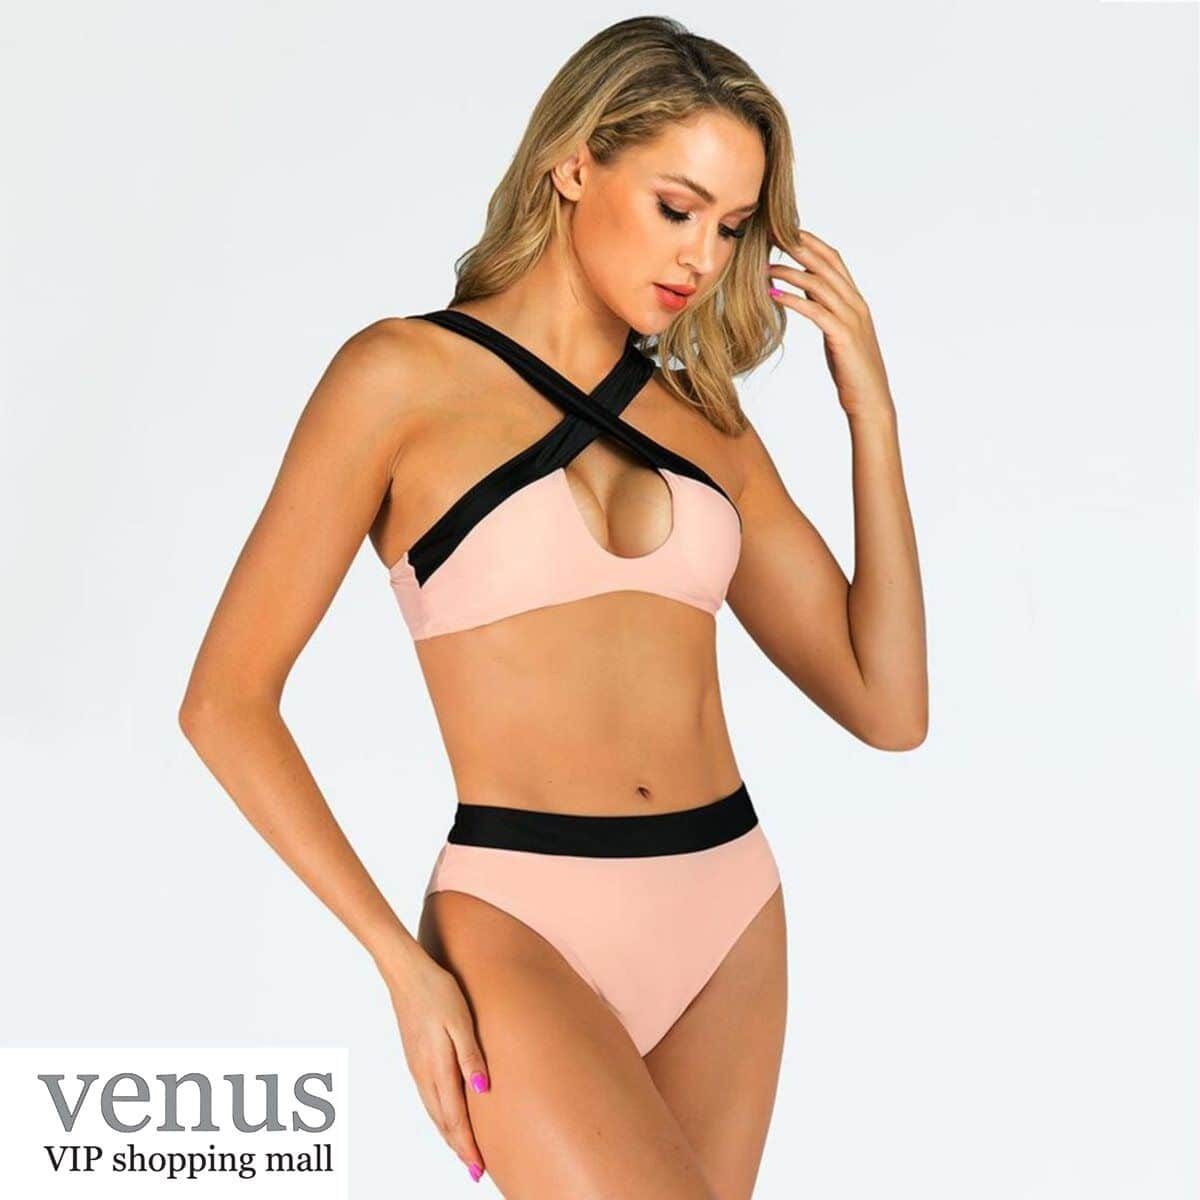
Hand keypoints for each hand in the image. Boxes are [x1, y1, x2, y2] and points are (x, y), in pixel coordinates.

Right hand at [384, 953, 490, 1183]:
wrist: (406, 972)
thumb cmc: (437, 991)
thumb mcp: (461, 1020)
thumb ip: (471, 1056)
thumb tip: (483, 1090)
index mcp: (437, 1067)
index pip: (454, 1118)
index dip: (467, 1145)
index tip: (480, 1168)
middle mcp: (424, 1073)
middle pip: (443, 1122)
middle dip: (459, 1147)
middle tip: (476, 1169)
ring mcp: (417, 1067)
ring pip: (434, 1112)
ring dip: (449, 1133)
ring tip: (464, 1149)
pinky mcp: (415, 1058)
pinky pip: (428, 1097)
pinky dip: (440, 1115)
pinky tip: (447, 1114)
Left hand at [767, 229, 893, 418]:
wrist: (871, 401)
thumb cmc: (852, 371)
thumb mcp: (837, 333)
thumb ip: (825, 309)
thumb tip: (805, 290)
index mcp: (855, 301)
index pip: (834, 260)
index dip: (811, 243)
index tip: (786, 232)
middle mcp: (856, 304)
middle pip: (826, 265)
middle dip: (798, 247)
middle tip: (771, 235)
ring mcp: (851, 319)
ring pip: (819, 284)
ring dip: (789, 272)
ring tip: (763, 267)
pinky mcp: (843, 336)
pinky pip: (814, 310)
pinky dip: (792, 299)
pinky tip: (773, 294)